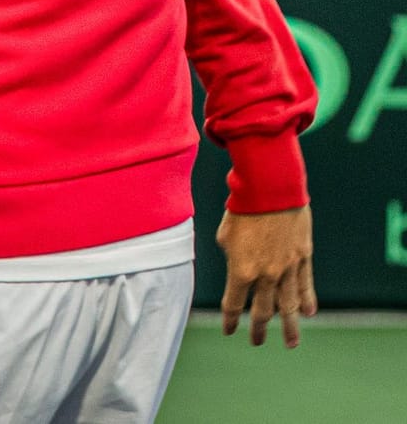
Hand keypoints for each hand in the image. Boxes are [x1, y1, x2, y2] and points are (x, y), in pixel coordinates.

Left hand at [218, 206, 316, 346]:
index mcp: (241, 271)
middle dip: (259, 328)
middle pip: (263, 311)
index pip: (234, 303)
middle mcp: (266, 276)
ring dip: (289, 327)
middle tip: (256, 341)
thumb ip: (232, 257)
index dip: (230, 319)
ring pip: (289, 306)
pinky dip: (307, 301)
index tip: (229, 331)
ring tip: (290, 343)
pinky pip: (306, 286)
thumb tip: (240, 268)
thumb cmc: (242, 209)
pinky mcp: (303, 258)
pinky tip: (308, 314)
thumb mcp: (225, 235)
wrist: (271, 190)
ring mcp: (288, 269)